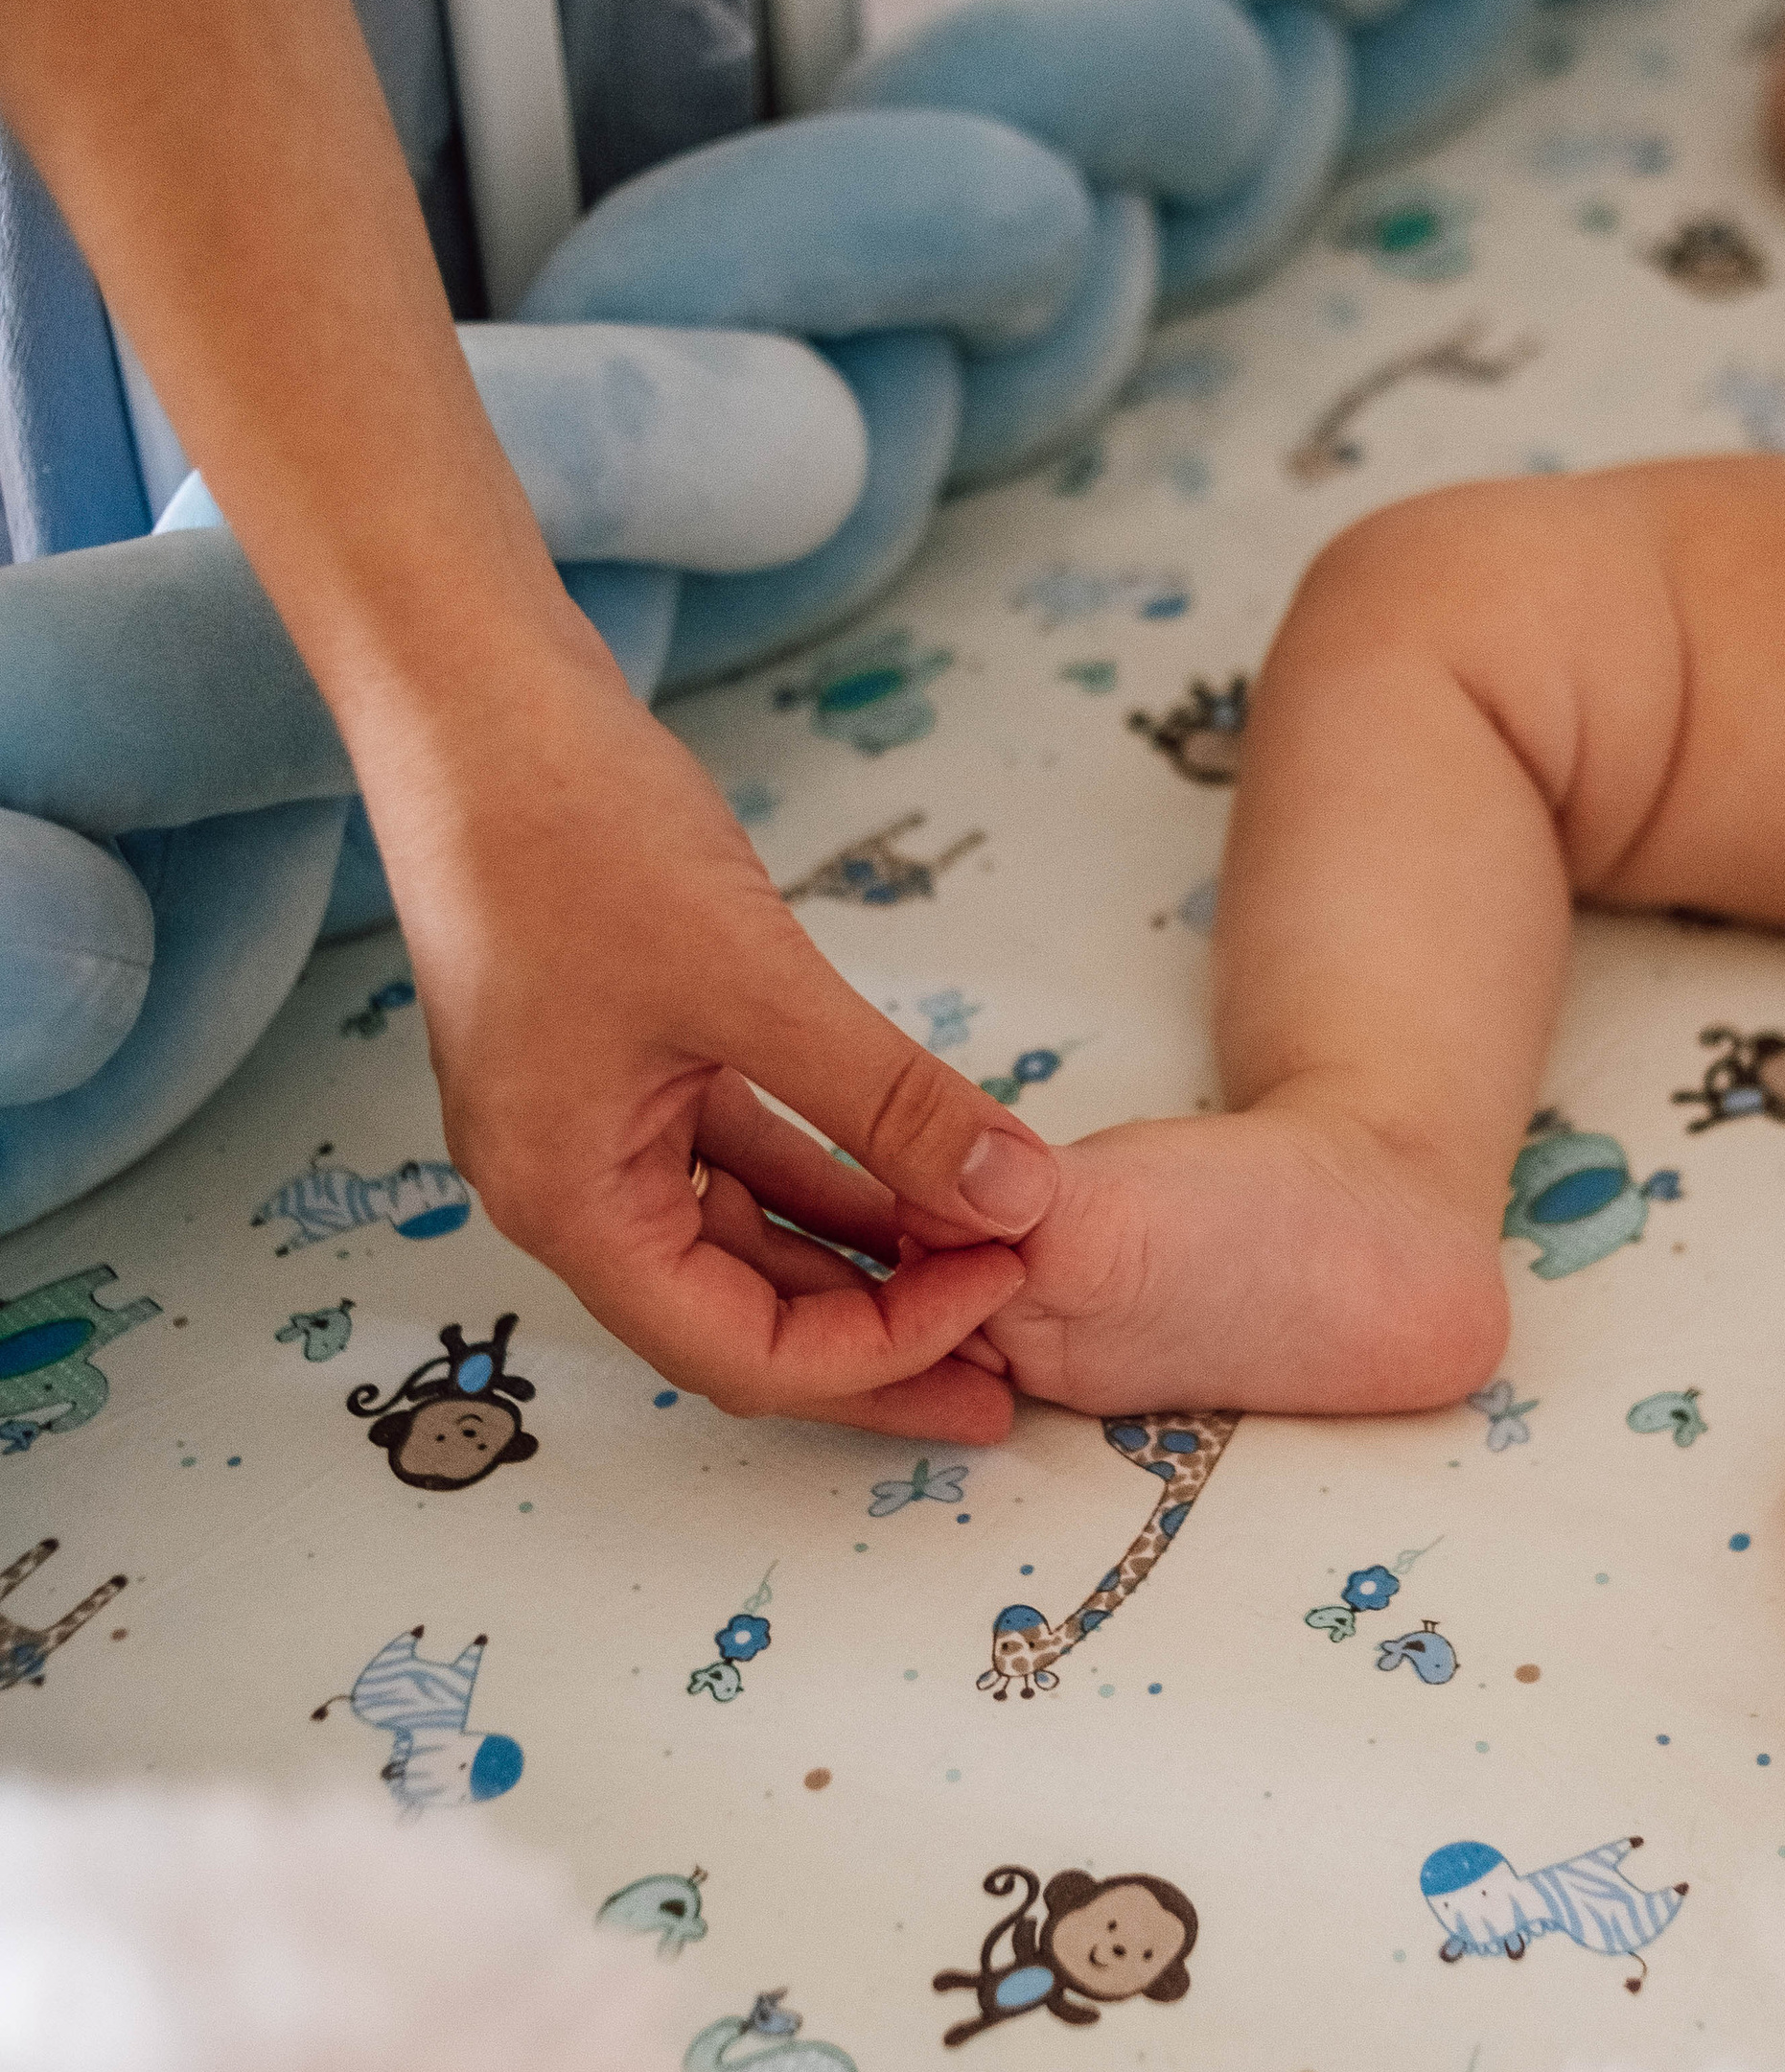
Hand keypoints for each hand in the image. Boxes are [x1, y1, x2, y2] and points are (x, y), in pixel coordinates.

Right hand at [364, 628, 1054, 1439]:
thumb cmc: (571, 829)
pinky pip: (744, 1155)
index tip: (1000, 1290)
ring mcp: (594, 1125)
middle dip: (883, 1340)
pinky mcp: (628, 1061)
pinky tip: (929, 1178)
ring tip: (989, 1268)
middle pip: (744, 1319)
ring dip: (867, 1256)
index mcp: (567, 1202)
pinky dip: (834, 1173)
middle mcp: (569, 1187)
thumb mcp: (755, 978)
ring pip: (751, 1238)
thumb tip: (1022, 1196)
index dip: (880, 1350)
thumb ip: (889, 1102)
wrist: (476, 697)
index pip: (738, 1350)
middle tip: (1011, 1374)